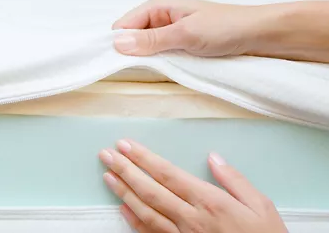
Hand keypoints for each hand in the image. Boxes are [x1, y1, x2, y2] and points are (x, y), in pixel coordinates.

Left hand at [98, 139, 287, 232]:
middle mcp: (191, 218)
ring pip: (145, 211)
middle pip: (150, 190)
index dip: (143, 158)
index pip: (167, 174)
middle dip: (125, 170)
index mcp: (209, 201)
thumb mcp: (261, 206)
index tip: (125, 145)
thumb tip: (213, 157)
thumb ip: (234, 180)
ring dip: (123, 191)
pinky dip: (134, 221)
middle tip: (106, 154)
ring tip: (107, 175)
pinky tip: (122, 207)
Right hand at [112, 0, 263, 56]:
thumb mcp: (185, 35)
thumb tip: (117, 44)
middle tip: (145, 68)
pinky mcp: (178, 42)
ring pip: (144, 47)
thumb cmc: (225, 28)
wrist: (259, 35)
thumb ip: (151, 40)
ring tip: (160, 68)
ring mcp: (169, 29)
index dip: (119, 45)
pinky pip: (157, 53)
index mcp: (158, 5)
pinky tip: (167, 68)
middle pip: (131, 37)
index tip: (121, 65)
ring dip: (148, 60)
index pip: (122, 26)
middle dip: (133, 53)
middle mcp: (160, 15)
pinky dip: (159, 63)